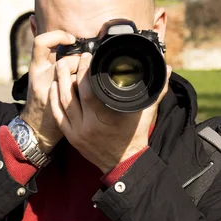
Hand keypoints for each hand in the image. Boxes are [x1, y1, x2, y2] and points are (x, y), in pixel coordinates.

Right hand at [20, 30, 79, 153]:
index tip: (71, 40)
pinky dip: (86, 90)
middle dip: (80, 62)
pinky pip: (79, 92)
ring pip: (74, 76)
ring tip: (85, 82)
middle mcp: (41, 77)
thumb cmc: (41, 94)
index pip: (41, 42)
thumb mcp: (37, 69)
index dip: (57, 37)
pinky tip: (89, 94)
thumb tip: (34, 18)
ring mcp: (50, 92)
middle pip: (65, 60)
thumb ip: (42, 48)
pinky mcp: (60, 105)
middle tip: (86, 66)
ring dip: (84, 77)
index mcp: (36, 67)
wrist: (36, 128)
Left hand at [50, 52, 171, 172]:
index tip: (88, 56)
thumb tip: (166, 69)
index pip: (89, 89)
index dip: (86, 70)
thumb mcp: (146, 112)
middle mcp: (89, 125)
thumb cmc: (136, 136)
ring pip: (62, 102)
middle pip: (71, 93)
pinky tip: (54, 86)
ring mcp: (78, 132)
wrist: (125, 163)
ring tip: (61, 66)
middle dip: (70, 72)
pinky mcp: (71, 137)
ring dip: (60, 82)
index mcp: (106, 117)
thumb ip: (157, 89)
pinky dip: (54, 100)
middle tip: (72, 58)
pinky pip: (58, 116)